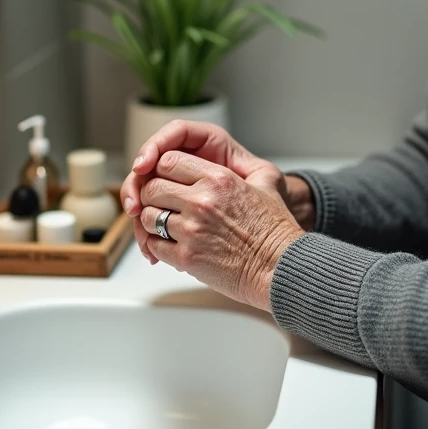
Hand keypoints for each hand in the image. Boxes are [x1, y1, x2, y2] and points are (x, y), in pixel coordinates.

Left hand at [136, 150, 304, 310]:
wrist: (280, 268)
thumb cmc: (274, 231)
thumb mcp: (264, 185)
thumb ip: (240, 170)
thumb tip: (230, 163)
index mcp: (218, 179)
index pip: (169, 160)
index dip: (162, 168)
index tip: (165, 177)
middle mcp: (201, 201)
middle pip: (152, 187)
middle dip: (151, 194)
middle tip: (160, 202)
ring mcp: (191, 230)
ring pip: (147, 216)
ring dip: (151, 220)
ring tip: (164, 224)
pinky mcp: (186, 257)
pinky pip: (153, 244)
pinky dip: (156, 244)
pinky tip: (169, 244)